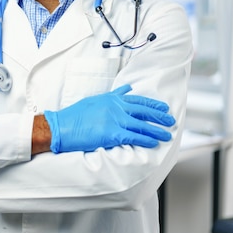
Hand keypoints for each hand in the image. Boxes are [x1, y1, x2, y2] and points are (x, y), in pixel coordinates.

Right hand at [44, 85, 174, 153]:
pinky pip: (134, 137)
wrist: (62, 126)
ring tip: (167, 135)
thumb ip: (112, 96)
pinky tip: (154, 142)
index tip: (163, 107)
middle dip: (159, 116)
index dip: (153, 104)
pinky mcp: (112, 134)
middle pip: (143, 111)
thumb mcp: (94, 100)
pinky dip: (146, 140)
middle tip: (170, 120)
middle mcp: (115, 107)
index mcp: (111, 99)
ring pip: (142, 125)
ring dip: (156, 131)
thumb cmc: (74, 115)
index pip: (137, 100)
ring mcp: (115, 120)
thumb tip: (126, 90)